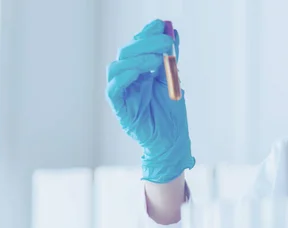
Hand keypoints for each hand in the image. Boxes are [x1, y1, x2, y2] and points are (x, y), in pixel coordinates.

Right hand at [106, 19, 194, 182]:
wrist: (171, 141)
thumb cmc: (171, 115)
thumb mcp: (172, 80)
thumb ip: (170, 59)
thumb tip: (173, 32)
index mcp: (139, 71)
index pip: (137, 46)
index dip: (147, 34)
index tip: (162, 25)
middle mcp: (128, 79)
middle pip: (126, 53)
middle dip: (145, 43)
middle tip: (165, 42)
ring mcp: (122, 93)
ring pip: (117, 67)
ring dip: (136, 59)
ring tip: (156, 59)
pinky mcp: (119, 108)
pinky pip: (114, 89)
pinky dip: (125, 77)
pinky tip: (140, 72)